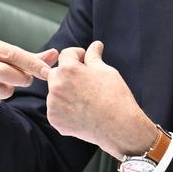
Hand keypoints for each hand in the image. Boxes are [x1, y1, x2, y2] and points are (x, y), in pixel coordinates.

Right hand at [0, 35, 58, 120]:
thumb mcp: (4, 56)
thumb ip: (30, 57)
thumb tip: (55, 53)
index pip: (12, 53)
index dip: (32, 64)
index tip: (48, 72)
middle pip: (5, 73)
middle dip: (21, 80)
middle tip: (25, 81)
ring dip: (7, 92)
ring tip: (1, 86)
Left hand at [46, 41, 156, 159]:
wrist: (118, 126)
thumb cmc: (115, 95)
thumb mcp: (106, 70)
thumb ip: (94, 56)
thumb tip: (95, 45)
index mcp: (68, 70)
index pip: (66, 54)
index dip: (78, 56)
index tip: (86, 62)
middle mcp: (56, 86)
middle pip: (57, 73)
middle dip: (69, 74)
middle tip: (87, 82)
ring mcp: (53, 104)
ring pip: (56, 91)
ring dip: (66, 92)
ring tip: (85, 99)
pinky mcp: (55, 120)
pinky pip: (56, 108)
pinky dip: (65, 109)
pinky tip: (82, 112)